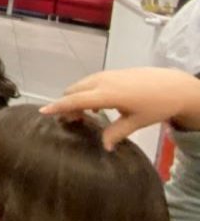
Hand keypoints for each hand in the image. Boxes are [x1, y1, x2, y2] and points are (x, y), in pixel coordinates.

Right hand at [41, 67, 199, 149]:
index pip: (75, 100)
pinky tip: (98, 105)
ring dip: (76, 98)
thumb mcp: (136, 122)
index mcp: (107, 94)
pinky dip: (86, 92)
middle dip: (66, 104)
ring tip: (86, 115)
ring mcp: (107, 75)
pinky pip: (91, 81)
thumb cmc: (157, 104)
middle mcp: (103, 81)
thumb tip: (103, 147)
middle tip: (72, 122)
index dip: (58, 107)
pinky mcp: (113, 72)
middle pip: (73, 91)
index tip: (43, 112)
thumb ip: (116, 133)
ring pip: (81, 85)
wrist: (176, 85)